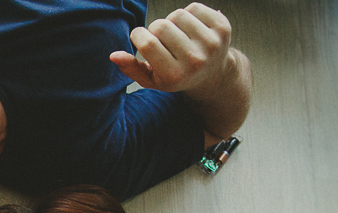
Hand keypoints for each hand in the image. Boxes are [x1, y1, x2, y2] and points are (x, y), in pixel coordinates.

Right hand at [110, 3, 234, 94]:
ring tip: (176, 35)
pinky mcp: (223, 28)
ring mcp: (211, 43)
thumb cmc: (175, 76)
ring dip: (172, 21)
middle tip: (161, 40)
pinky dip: (188, 14)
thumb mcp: (152, 80)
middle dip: (155, 29)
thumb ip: (131, 69)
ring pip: (177, 14)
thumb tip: (113, 55)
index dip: (138, 35)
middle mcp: (195, 60)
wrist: (214, 74)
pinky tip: (190, 29)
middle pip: (160, 26)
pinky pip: (194, 7)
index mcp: (174, 75)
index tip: (139, 38)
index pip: (147, 42)